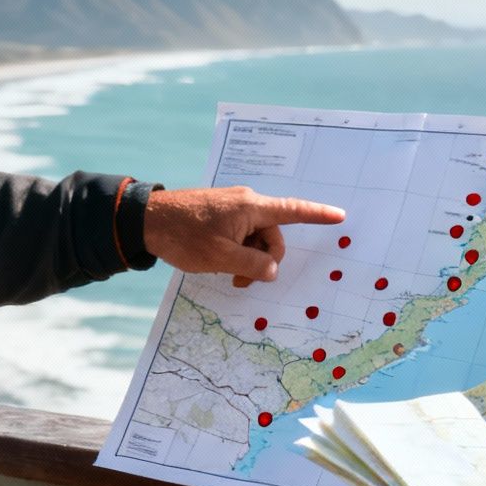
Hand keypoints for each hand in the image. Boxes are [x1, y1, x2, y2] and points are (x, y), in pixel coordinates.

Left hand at [143, 186, 343, 281]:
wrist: (145, 220)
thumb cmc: (183, 236)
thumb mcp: (220, 258)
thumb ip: (252, 266)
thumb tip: (272, 270)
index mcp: (251, 207)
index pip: (293, 210)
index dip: (318, 214)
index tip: (339, 216)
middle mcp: (246, 203)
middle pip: (272, 235)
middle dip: (264, 261)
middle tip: (241, 282)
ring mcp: (232, 208)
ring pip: (255, 239)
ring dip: (248, 260)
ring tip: (228, 276)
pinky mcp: (220, 215)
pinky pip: (240, 235)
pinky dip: (237, 252)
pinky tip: (221, 264)